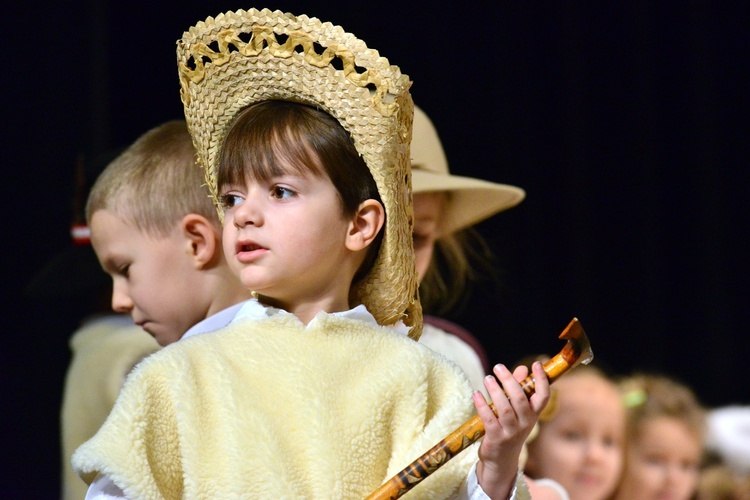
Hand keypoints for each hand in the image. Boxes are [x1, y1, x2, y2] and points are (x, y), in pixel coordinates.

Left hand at [474, 361, 549, 498]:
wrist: (502, 461)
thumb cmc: (510, 429)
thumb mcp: (518, 412)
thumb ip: (519, 389)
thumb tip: (522, 369)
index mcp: (533, 415)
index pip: (543, 397)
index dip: (542, 380)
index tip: (536, 364)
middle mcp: (525, 424)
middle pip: (520, 399)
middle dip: (510, 381)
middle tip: (498, 367)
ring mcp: (511, 432)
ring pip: (505, 409)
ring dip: (495, 391)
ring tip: (487, 378)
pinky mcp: (496, 438)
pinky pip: (489, 419)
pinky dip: (482, 405)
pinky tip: (476, 394)